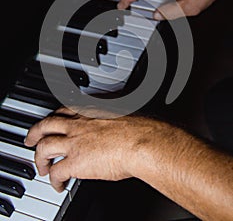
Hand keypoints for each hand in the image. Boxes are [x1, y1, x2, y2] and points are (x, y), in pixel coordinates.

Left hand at [24, 107, 154, 191]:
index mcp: (89, 113)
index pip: (64, 111)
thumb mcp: (121, 116)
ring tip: (41, 167)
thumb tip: (115, 126)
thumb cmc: (138, 130)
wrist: (140, 142)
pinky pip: (56, 172)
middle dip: (35, 133)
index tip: (53, 122)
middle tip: (31, 139)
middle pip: (46, 125)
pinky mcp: (75, 162)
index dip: (55, 117)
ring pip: (44, 147)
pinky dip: (54, 180)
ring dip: (39, 158)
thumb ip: (111, 120)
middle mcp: (78, 125)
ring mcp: (74, 143)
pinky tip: (58, 185)